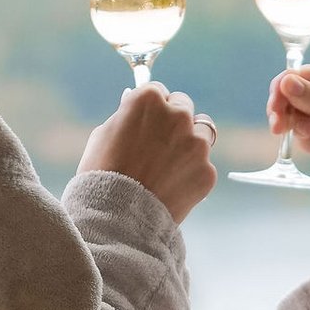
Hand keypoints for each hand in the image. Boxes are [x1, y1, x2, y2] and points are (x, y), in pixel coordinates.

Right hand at [79, 84, 218, 222]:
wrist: (116, 218)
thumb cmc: (102, 173)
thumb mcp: (103, 134)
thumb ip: (126, 115)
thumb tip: (134, 104)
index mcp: (149, 100)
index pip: (158, 91)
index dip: (150, 108)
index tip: (146, 121)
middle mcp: (178, 115)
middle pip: (184, 106)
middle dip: (174, 120)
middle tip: (159, 142)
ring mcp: (196, 144)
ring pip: (203, 131)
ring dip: (190, 140)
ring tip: (169, 163)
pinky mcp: (207, 170)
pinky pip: (202, 164)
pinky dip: (191, 172)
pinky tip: (171, 185)